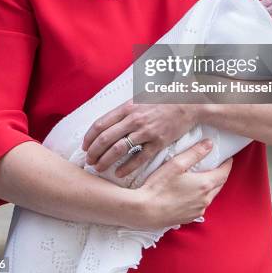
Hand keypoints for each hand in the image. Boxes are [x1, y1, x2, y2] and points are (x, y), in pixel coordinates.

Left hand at [82, 100, 200, 176]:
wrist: (187, 103)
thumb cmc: (161, 100)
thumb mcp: (138, 99)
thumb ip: (123, 110)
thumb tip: (106, 123)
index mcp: (127, 107)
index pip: (100, 124)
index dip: (89, 137)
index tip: (84, 146)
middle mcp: (134, 119)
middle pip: (105, 139)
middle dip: (93, 152)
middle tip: (88, 161)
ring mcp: (146, 131)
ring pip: (118, 149)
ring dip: (105, 161)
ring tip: (98, 168)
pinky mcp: (158, 142)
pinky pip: (139, 158)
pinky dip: (127, 167)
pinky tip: (119, 173)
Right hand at [135, 139, 232, 228]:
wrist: (144, 211)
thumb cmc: (159, 186)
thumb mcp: (176, 164)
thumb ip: (195, 153)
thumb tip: (210, 144)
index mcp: (204, 185)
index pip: (224, 173)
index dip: (227, 164)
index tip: (228, 157)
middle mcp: (205, 200)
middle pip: (219, 185)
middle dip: (220, 174)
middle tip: (217, 165)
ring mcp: (197, 211)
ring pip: (210, 196)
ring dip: (210, 186)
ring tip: (204, 176)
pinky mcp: (188, 218)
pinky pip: (200, 205)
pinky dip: (201, 196)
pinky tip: (191, 192)